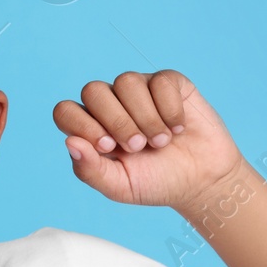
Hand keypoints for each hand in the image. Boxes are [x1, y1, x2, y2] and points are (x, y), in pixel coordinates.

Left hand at [52, 69, 244, 208]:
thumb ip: (89, 169)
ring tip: (161, 142)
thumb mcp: (119, 186)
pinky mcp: (169, 83)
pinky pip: (160, 81)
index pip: (65, 111)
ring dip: (145, 117)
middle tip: (137, 146)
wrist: (201, 181)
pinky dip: (169, 109)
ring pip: (126, 81)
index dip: (82, 124)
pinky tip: (178, 128)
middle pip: (93, 90)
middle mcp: (112, 104)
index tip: (107, 146)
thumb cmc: (157, 183)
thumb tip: (69, 142)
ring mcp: (139, 91)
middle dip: (116, 120)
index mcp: (92, 127)